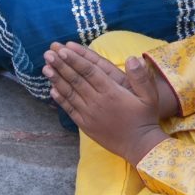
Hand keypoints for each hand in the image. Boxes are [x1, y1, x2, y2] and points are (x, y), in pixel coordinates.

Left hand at [43, 41, 167, 162]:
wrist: (139, 145)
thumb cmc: (145, 117)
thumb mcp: (150, 96)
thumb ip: (141, 77)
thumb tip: (132, 58)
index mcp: (112, 92)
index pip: (89, 71)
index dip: (75, 59)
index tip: (63, 49)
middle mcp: (98, 102)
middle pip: (76, 80)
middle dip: (61, 65)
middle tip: (48, 52)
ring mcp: (90, 114)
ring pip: (70, 93)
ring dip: (57, 79)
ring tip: (45, 67)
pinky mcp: (86, 125)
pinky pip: (70, 110)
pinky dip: (60, 99)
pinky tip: (52, 89)